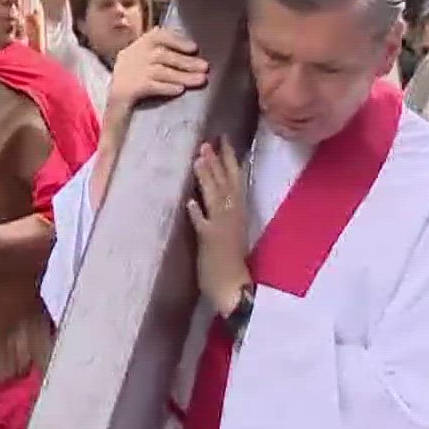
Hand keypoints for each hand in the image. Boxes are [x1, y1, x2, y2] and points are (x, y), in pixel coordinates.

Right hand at [106, 27, 209, 123]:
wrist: (114, 97)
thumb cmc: (134, 75)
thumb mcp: (143, 56)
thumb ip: (161, 49)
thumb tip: (192, 52)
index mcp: (140, 44)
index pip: (159, 35)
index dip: (178, 40)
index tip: (194, 48)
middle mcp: (136, 54)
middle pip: (165, 56)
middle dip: (187, 62)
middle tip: (205, 68)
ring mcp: (133, 72)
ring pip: (162, 71)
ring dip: (183, 76)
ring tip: (200, 80)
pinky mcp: (131, 88)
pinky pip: (153, 86)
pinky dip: (167, 88)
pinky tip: (180, 90)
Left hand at [186, 140, 250, 314]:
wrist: (235, 288)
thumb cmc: (232, 263)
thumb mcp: (230, 231)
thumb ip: (221, 212)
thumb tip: (207, 195)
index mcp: (239, 212)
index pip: (236, 179)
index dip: (229, 159)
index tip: (222, 140)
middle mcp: (232, 215)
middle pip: (225, 183)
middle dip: (216, 162)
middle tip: (207, 143)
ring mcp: (221, 227)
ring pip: (214, 197)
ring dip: (206, 179)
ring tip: (198, 160)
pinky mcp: (210, 241)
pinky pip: (203, 225)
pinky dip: (197, 213)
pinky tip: (189, 202)